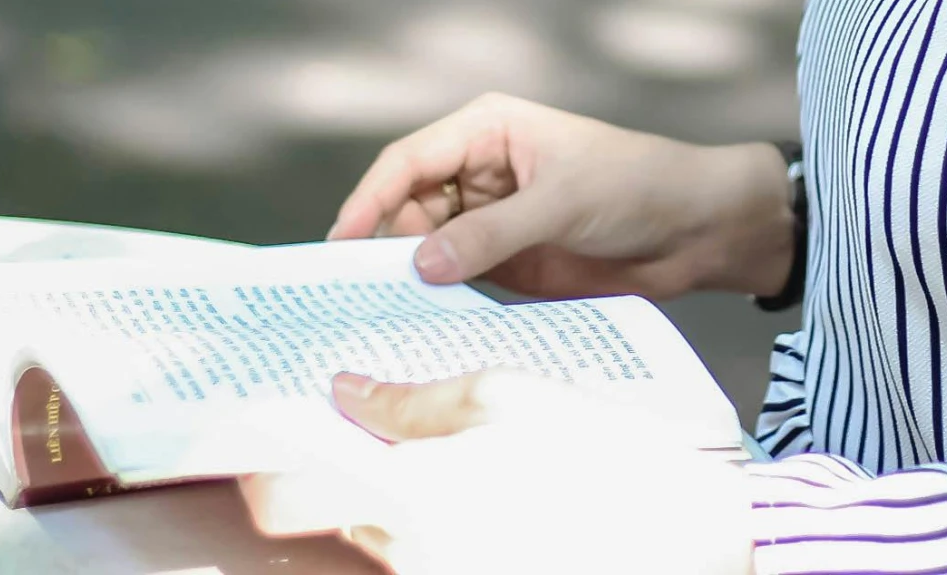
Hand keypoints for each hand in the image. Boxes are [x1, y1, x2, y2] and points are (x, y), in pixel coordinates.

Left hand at [241, 369, 754, 574]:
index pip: (290, 487)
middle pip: (324, 513)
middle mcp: (414, 553)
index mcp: (414, 500)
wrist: (684, 544)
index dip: (269, 445)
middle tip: (329, 417)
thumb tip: (348, 390)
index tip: (261, 413)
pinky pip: (414, 550)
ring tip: (404, 440)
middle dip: (313, 466)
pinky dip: (414, 514)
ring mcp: (440, 573)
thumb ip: (418, 401)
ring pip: (368, 532)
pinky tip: (452, 480)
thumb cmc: (610, 467)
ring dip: (370, 488)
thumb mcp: (512, 400)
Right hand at [328, 94, 792, 300]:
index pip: (408, 161)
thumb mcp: (561, 204)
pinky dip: (435, 298)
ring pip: (424, 246)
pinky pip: (454, 278)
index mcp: (486, 130)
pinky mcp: (505, 260)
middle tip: (351, 295)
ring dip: (406, 276)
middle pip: (406, 207)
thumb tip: (420, 264)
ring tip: (375, 315)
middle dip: (381, 245)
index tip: (340, 246)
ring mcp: (490, 217)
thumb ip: (490, 235)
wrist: (697, 228)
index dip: (369, 201)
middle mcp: (478, 170)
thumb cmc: (637, 186)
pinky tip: (417, 323)